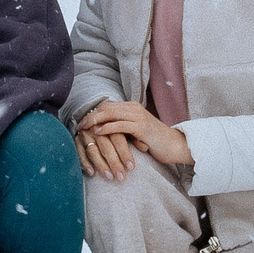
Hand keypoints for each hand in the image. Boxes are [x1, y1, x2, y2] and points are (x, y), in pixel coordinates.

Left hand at [73, 99, 194, 176]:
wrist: (175, 146)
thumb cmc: (154, 142)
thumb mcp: (136, 132)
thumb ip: (123, 127)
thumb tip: (104, 130)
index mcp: (133, 108)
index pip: (108, 106)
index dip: (93, 113)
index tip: (82, 122)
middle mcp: (135, 108)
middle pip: (107, 108)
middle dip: (90, 116)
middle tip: (79, 125)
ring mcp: (138, 116)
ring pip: (111, 114)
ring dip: (95, 120)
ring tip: (83, 127)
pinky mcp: (141, 127)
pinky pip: (120, 125)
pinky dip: (106, 128)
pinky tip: (97, 132)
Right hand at [75, 122, 137, 180]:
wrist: (94, 121)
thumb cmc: (114, 130)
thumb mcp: (124, 131)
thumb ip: (134, 138)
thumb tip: (146, 147)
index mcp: (110, 123)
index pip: (118, 138)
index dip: (125, 153)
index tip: (131, 167)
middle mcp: (97, 128)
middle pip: (106, 146)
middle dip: (114, 163)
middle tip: (121, 177)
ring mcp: (85, 135)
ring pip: (93, 151)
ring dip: (101, 165)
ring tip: (110, 178)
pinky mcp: (76, 141)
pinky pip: (79, 153)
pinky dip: (85, 163)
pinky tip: (92, 173)